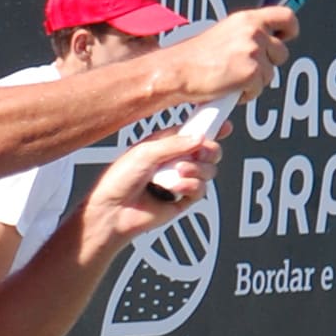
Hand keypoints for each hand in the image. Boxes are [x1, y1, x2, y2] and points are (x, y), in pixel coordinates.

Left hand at [80, 130, 223, 245]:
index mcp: (162, 144)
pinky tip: (177, 187)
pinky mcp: (182, 198)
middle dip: (208, 149)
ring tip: (178, 172)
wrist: (113, 211)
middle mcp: (172, 160)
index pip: (191, 131)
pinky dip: (192, 186)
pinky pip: (201, 189)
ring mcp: (178, 179)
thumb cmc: (118, 181)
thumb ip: (174, 144)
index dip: (208, 126)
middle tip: (200, 151)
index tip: (222, 123)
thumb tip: (199, 138)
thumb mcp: (145, 153)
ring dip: (197, 170)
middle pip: (206, 150)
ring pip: (207, 170)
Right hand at [168, 6, 297, 103]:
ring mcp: (254, 53)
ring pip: (271, 73)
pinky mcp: (252, 73)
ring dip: (254, 81)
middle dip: (267, 64)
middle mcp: (253, 32)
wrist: (177, 72)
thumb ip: (245, 35)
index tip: (285, 37)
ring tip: (231, 79)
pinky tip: (228, 89)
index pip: (286, 17)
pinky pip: (259, 89)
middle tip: (244, 68)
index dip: (289, 30)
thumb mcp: (222, 34)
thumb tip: (263, 41)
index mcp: (246, 20)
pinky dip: (245, 94)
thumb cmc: (192, 57)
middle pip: (282, 52)